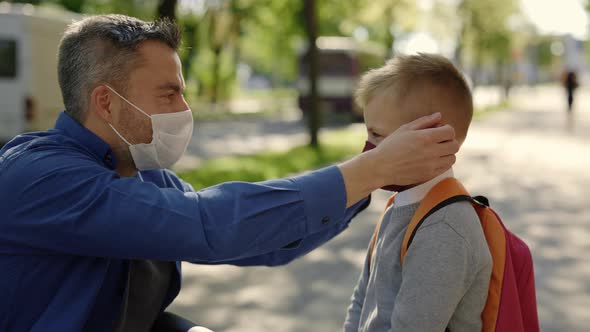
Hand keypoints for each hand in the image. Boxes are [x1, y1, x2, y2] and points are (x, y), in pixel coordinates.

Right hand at [338, 113, 458, 206]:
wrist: (381, 167)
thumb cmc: (391, 146)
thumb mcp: (405, 129)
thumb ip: (424, 121)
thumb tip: (439, 115)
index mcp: (425, 137)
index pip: (450, 132)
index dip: (446, 129)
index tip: (439, 131)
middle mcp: (431, 152)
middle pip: (455, 145)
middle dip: (449, 141)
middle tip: (439, 141)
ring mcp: (431, 165)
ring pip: (452, 158)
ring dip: (447, 153)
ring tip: (436, 151)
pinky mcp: (429, 175)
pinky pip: (445, 168)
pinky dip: (442, 163)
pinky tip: (432, 160)